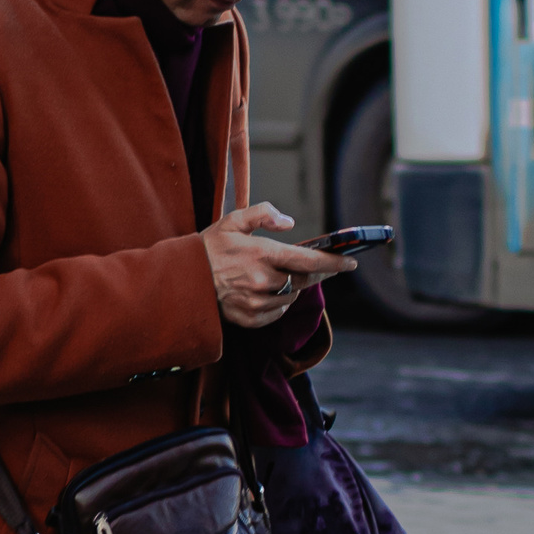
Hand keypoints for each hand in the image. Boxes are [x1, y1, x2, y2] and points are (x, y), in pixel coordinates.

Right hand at [202, 204, 344, 328]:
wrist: (182, 282)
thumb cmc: (209, 248)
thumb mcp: (233, 220)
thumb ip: (263, 214)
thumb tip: (289, 223)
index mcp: (263, 254)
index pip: (309, 260)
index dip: (334, 262)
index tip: (351, 262)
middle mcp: (263, 281)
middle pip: (303, 280)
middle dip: (314, 273)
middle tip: (319, 267)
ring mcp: (257, 303)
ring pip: (290, 298)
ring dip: (291, 288)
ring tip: (275, 277)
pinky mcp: (250, 318)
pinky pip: (275, 313)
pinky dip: (276, 304)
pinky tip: (264, 293)